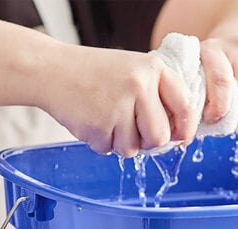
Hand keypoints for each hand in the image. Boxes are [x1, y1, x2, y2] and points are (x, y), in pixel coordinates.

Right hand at [40, 45, 196, 155]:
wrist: (52, 70)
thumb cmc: (97, 75)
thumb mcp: (134, 72)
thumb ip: (159, 97)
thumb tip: (179, 136)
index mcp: (153, 69)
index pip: (185, 106)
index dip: (185, 129)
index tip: (180, 138)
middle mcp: (139, 85)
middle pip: (160, 137)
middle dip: (148, 142)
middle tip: (133, 130)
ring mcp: (118, 105)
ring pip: (134, 149)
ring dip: (121, 143)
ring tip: (107, 118)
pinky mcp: (98, 125)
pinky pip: (110, 151)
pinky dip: (102, 143)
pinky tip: (93, 121)